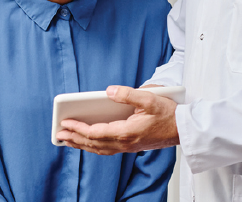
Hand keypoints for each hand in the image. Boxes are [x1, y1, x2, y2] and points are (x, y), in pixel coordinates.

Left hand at [55, 85, 179, 154]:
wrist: (183, 129)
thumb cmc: (168, 114)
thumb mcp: (149, 99)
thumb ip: (128, 94)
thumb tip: (109, 91)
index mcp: (126, 132)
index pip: (95, 132)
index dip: (78, 128)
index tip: (65, 123)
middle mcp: (125, 143)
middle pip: (93, 144)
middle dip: (74, 139)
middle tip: (58, 134)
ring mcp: (127, 147)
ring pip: (99, 149)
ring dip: (82, 145)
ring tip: (68, 140)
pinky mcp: (130, 146)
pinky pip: (106, 149)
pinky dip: (93, 147)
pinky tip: (88, 142)